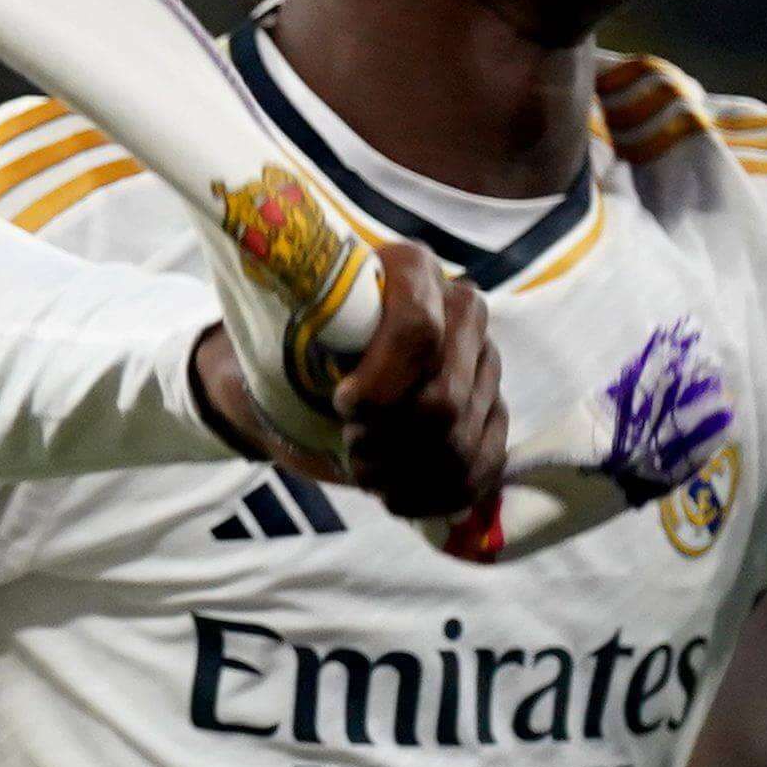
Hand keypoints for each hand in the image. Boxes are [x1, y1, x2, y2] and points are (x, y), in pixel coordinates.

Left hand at [193, 236, 507, 530]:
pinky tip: (398, 496)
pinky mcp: (490, 414)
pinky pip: (485, 466)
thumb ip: (291, 308)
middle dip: (387, 440)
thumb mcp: (276, 324)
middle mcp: (461, 311)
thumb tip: (284, 288)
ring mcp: (482, 364)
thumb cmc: (284, 348)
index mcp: (410, 270)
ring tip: (365, 470)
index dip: (380, 385)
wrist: (295, 386)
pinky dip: (439, 494)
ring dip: (404, 473)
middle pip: (443, 399)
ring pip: (462, 440)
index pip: (418, 331)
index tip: (342, 403)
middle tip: (350, 444)